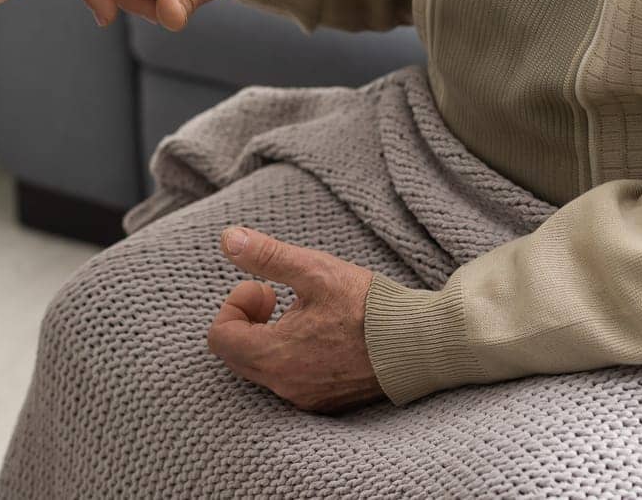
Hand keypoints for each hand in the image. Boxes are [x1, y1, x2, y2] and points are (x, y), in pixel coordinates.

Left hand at [206, 226, 385, 413]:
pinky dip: (290, 355)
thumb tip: (227, 238)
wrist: (421, 343)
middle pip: (238, 355)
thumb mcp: (313, 270)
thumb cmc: (368, 306)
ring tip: (303, 313)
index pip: (220, 338)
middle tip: (277, 297)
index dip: (234, 306)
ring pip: (263, 368)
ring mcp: (307, 398)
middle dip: (249, 320)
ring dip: (269, 336)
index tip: (264, 289)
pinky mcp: (327, 402)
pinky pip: (289, 380)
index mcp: (274, 356)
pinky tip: (320, 333)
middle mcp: (285, 386)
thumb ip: (266, 255)